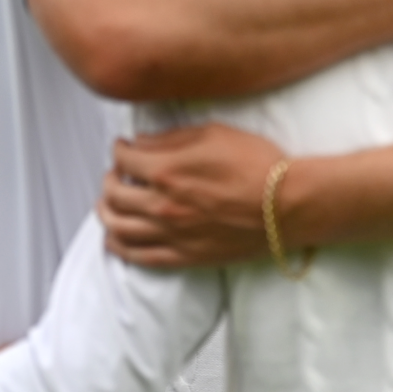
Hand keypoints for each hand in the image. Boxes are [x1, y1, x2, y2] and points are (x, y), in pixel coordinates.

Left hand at [101, 125, 285, 267]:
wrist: (288, 205)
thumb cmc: (258, 167)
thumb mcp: (214, 134)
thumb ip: (171, 138)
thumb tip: (141, 143)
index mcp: (167, 171)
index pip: (123, 160)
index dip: (118, 151)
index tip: (122, 149)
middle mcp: (161, 205)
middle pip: (113, 195)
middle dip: (109, 180)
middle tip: (115, 175)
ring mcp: (171, 234)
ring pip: (117, 229)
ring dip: (105, 214)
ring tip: (108, 205)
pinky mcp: (184, 256)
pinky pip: (139, 257)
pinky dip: (120, 247)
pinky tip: (116, 239)